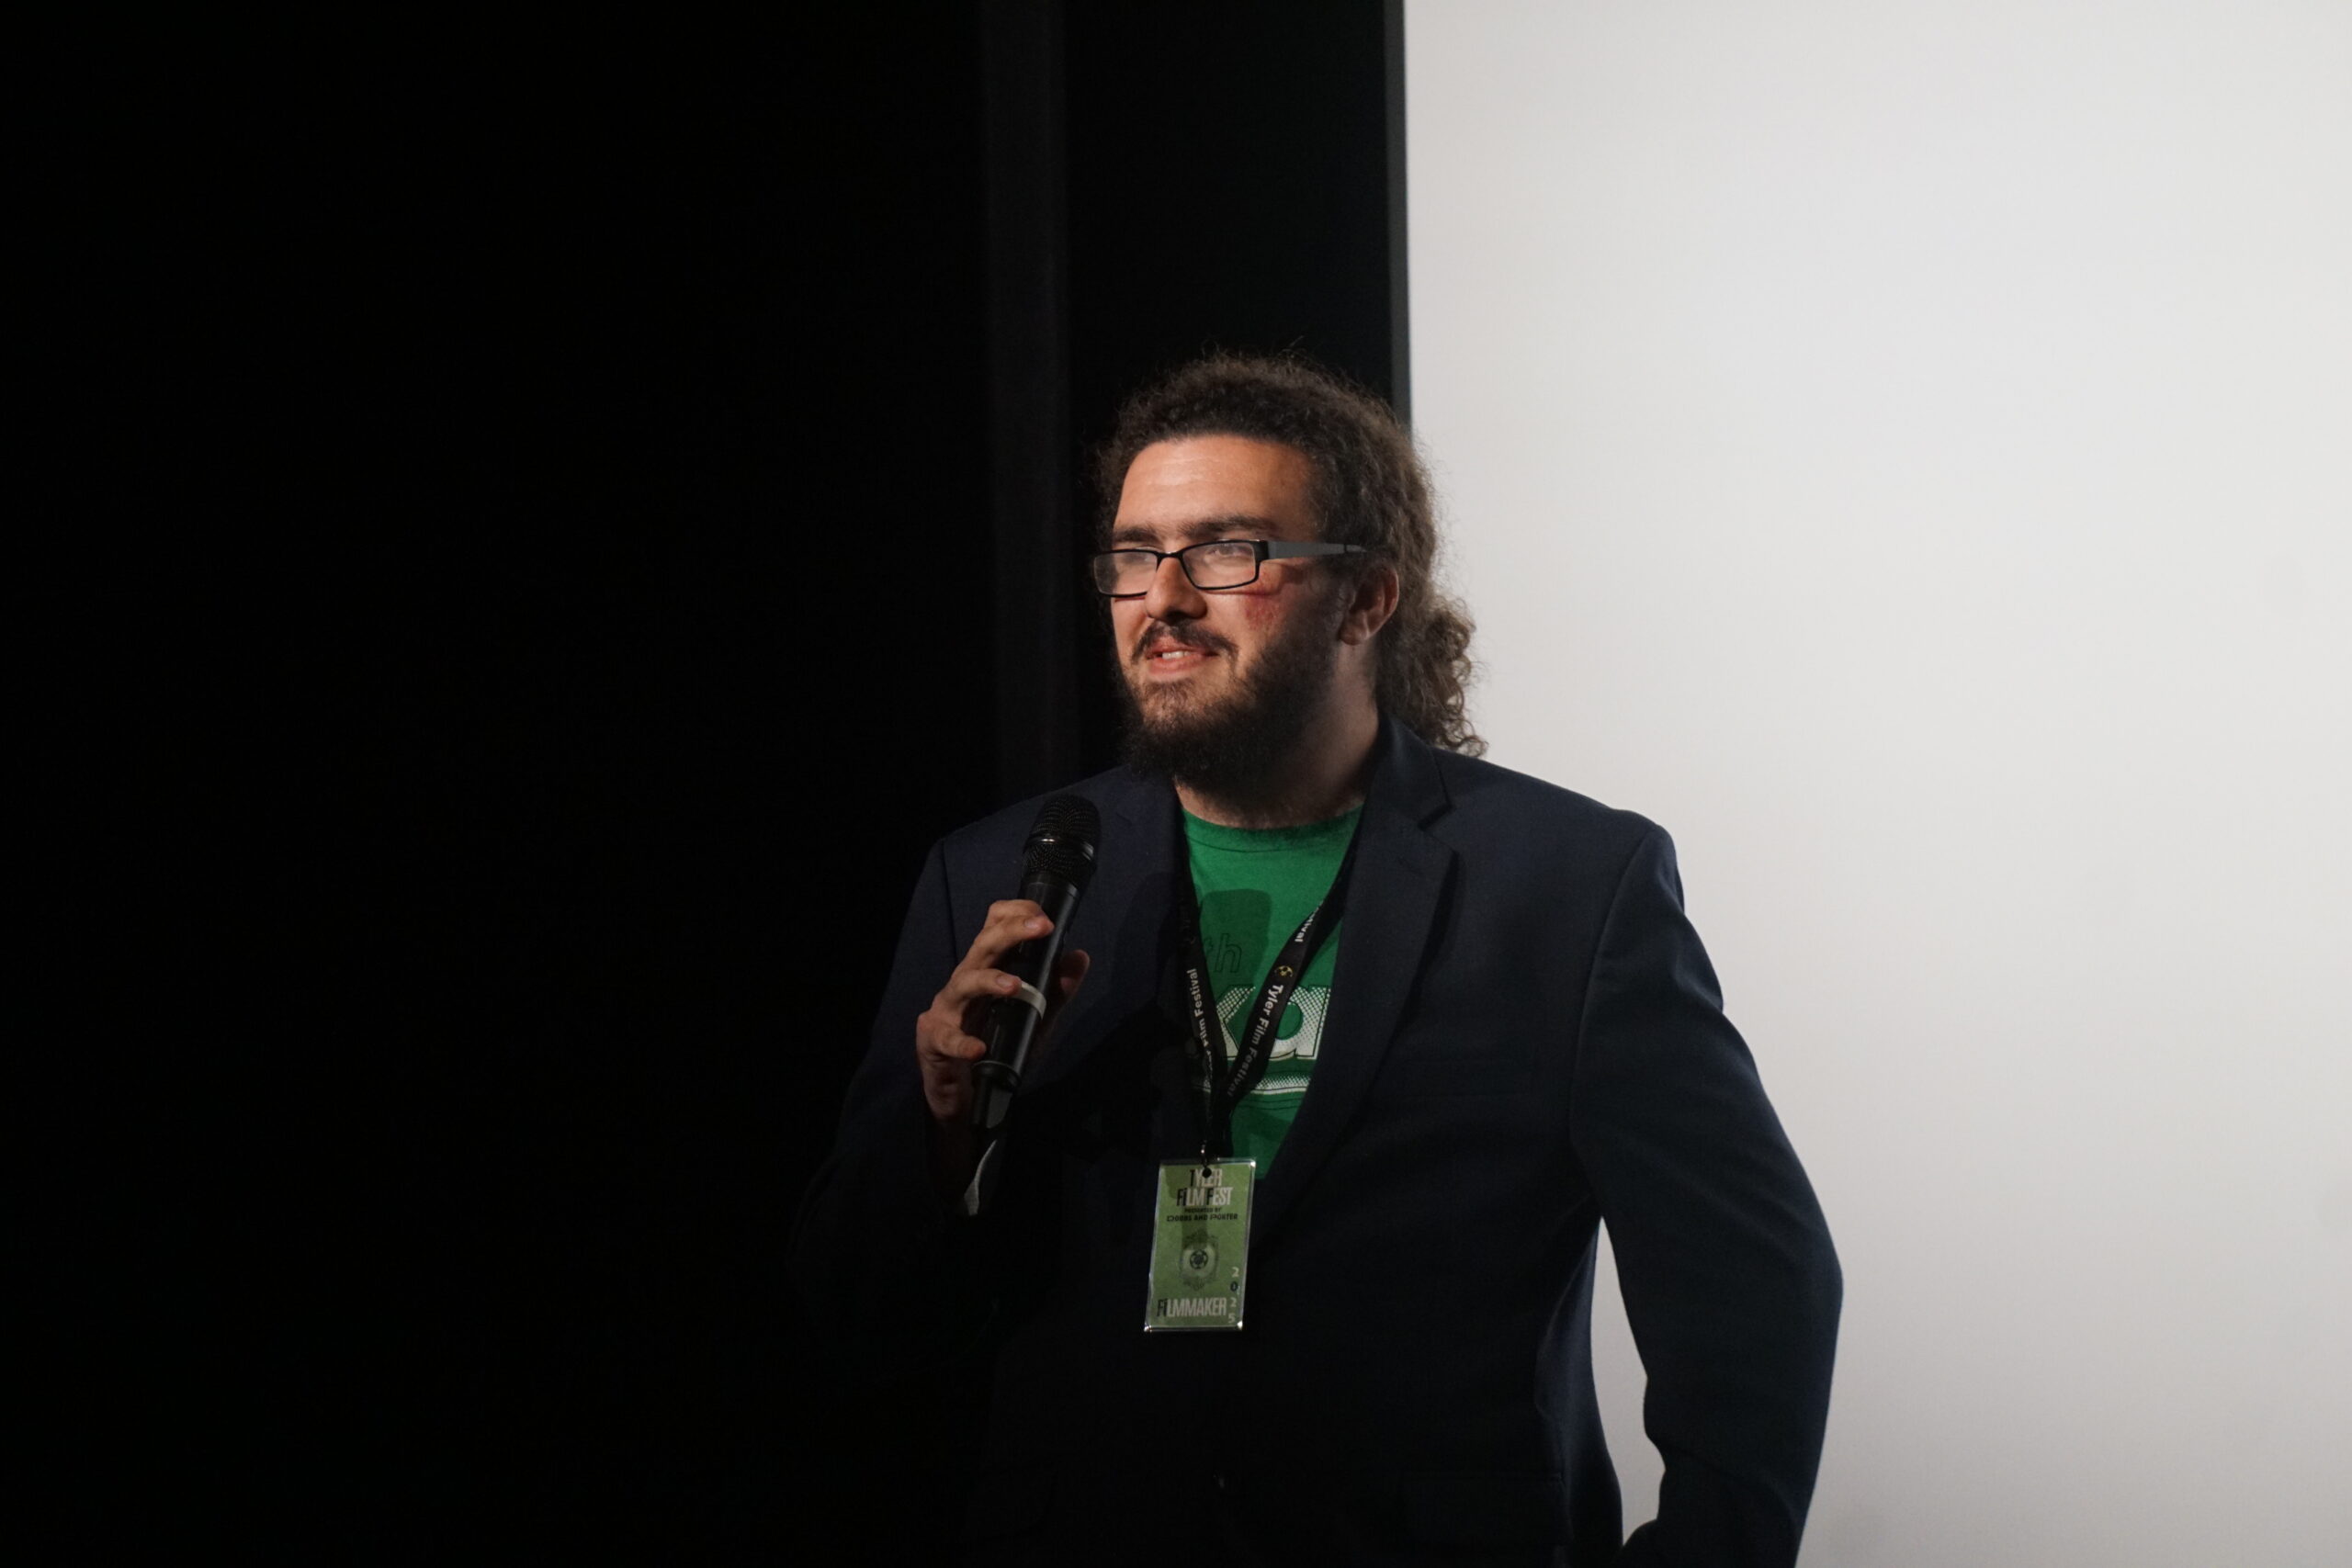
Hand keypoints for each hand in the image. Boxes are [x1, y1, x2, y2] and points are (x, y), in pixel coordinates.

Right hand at [915, 900, 1089, 1186]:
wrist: (966, 1095)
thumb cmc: (998, 1045)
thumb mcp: (1036, 1018)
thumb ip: (1057, 990)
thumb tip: (1080, 956)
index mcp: (987, 968)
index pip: (993, 926)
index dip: (1015, 914)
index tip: (1044, 917)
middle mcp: (965, 980)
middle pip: (982, 947)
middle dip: (1011, 933)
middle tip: (1041, 928)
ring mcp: (948, 1009)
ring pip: (963, 984)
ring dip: (989, 981)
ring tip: (1015, 986)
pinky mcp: (934, 1040)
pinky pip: (947, 1038)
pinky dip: (963, 1043)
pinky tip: (978, 1048)